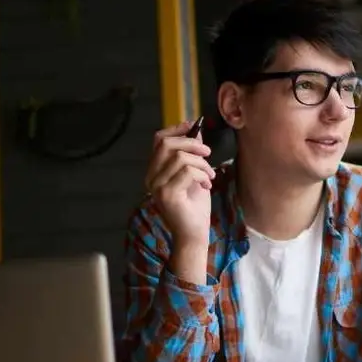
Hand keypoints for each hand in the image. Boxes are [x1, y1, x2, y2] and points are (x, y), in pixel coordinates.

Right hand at [145, 120, 215, 245]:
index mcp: (155, 170)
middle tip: (208, 153)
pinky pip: (187, 172)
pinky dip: (202, 174)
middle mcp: (151, 177)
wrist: (194, 234)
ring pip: (180, 158)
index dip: (176, 130)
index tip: (193, 127)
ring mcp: (157, 186)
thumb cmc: (194, 207)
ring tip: (210, 176)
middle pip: (166, 144)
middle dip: (191, 143)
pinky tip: (207, 185)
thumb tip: (197, 132)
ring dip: (202, 164)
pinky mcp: (167, 195)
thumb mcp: (195, 174)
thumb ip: (193, 155)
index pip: (158, 140)